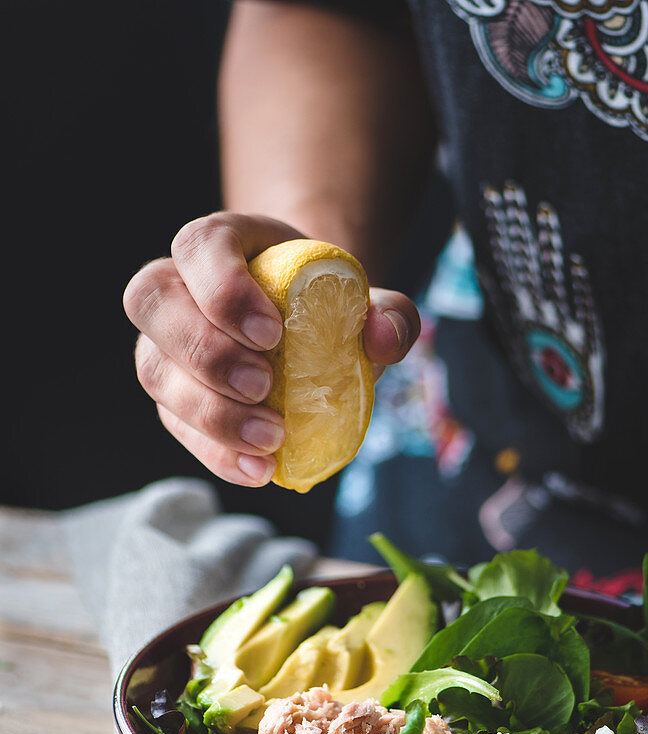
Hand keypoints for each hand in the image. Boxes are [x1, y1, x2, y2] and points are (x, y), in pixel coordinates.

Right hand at [122, 212, 419, 485]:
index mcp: (220, 245)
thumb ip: (389, 312)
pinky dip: (216, 452)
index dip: (224, 288)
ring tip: (271, 438)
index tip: (272, 332)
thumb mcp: (368, 302)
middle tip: (264, 387)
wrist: (307, 338)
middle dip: (207, 352)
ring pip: (154, 370)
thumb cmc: (328, 308)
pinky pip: (176, 425)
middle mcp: (176, 287)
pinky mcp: (173, 397)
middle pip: (153, 304)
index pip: (199, 245)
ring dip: (210, 412)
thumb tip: (383, 338)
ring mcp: (166, 344)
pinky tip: (258, 469)